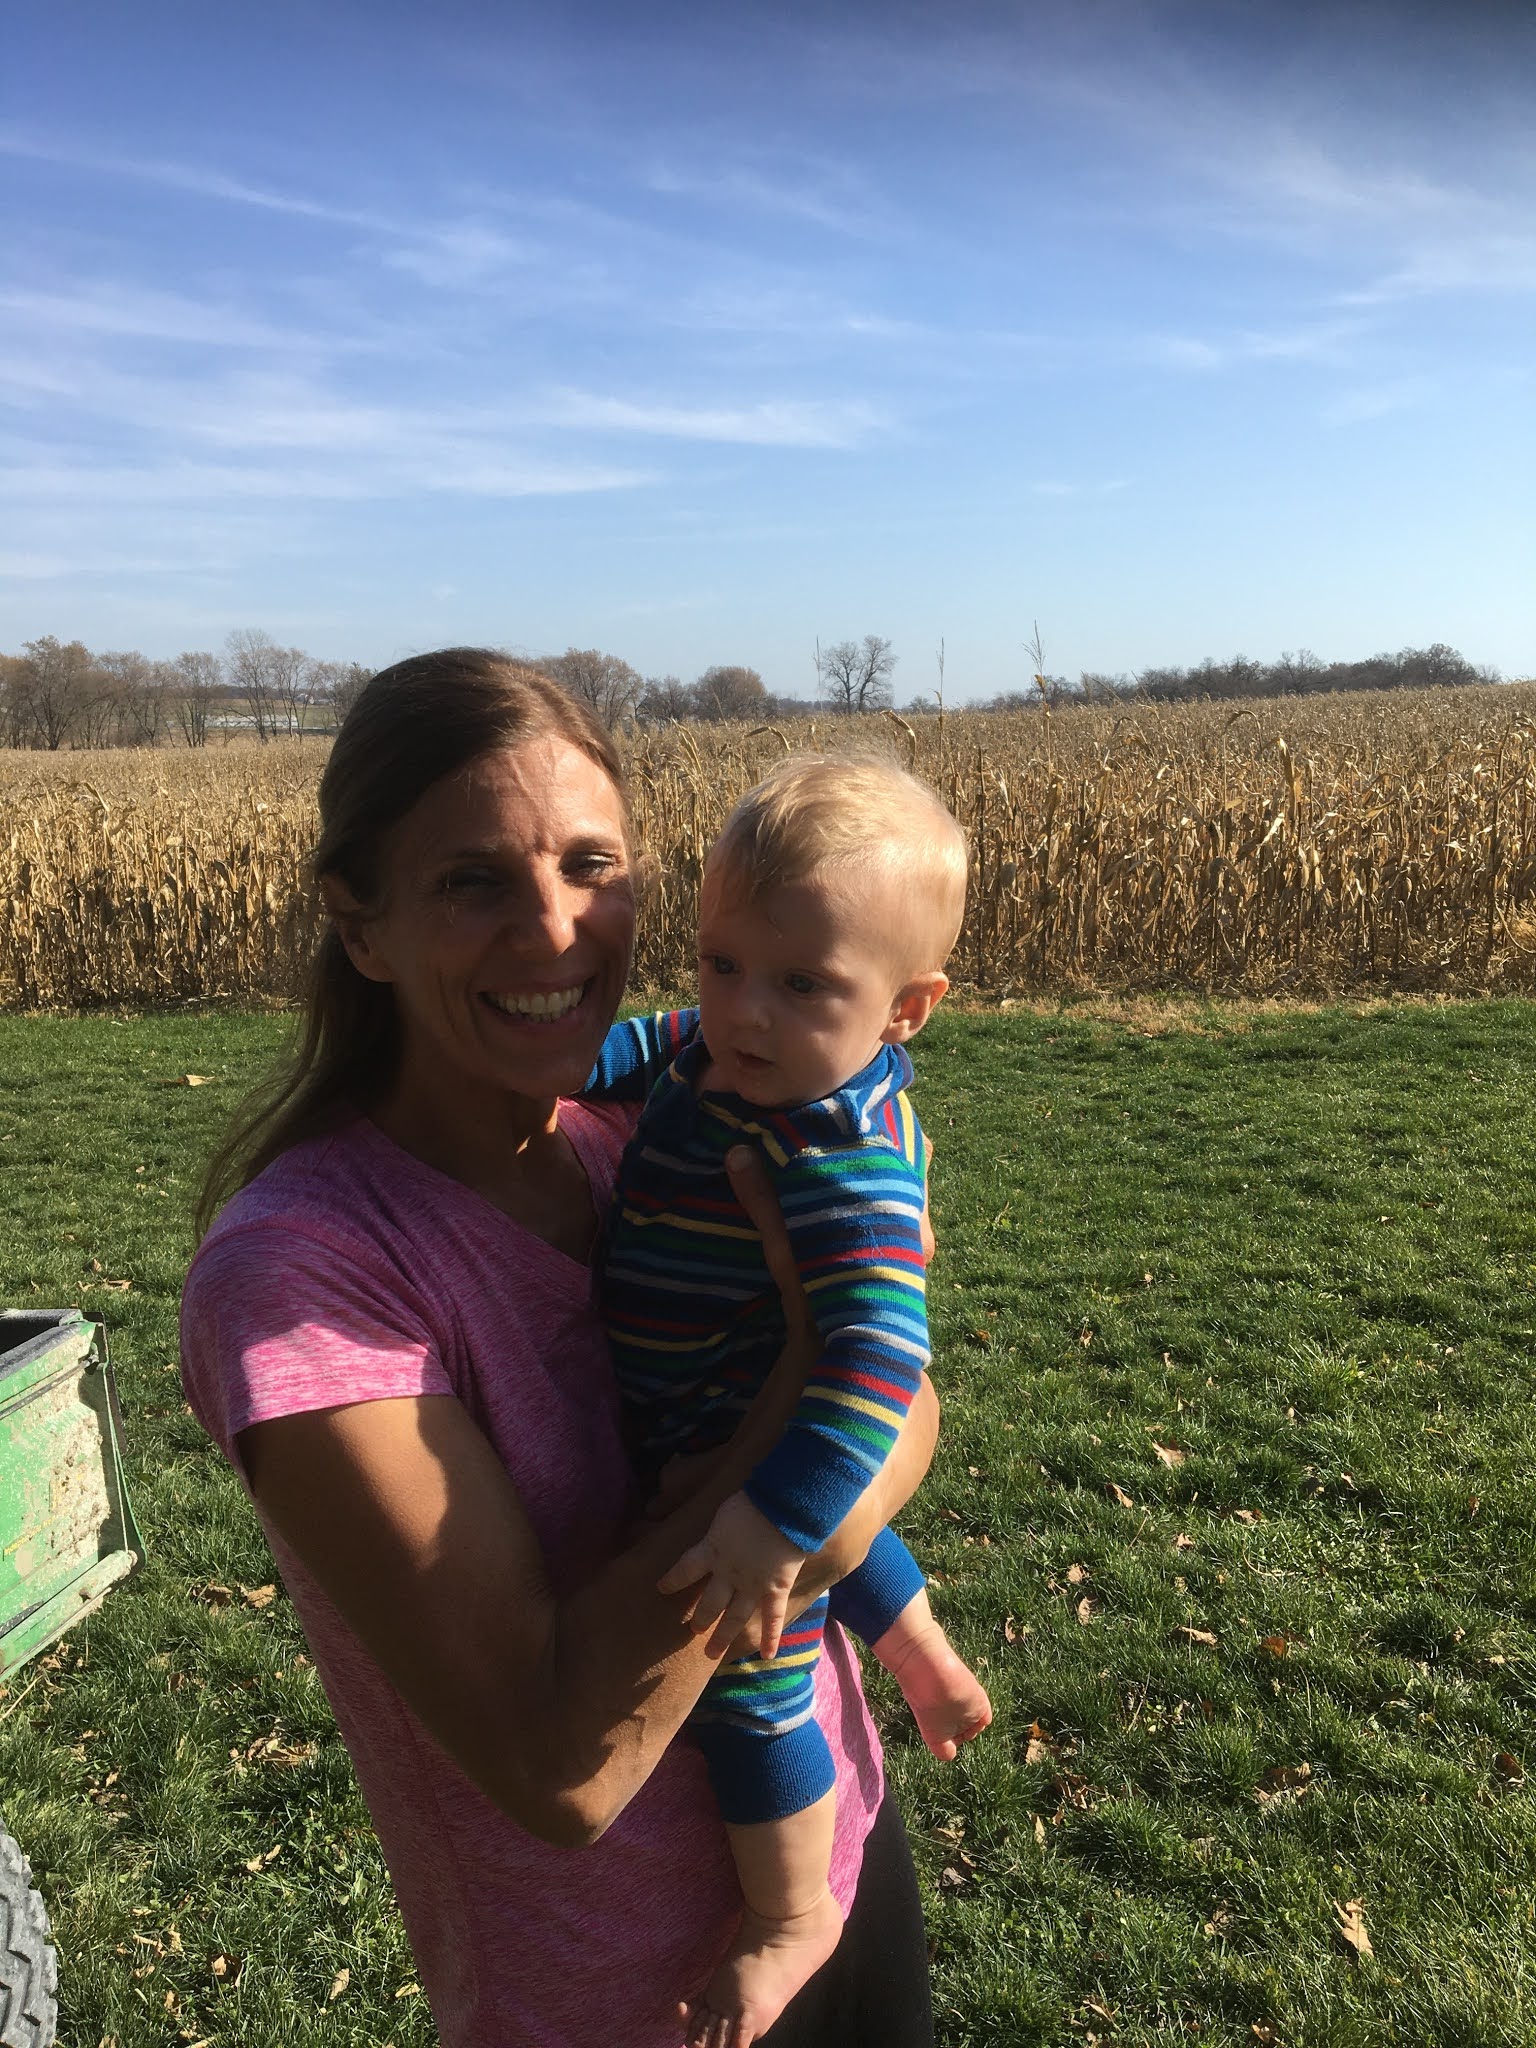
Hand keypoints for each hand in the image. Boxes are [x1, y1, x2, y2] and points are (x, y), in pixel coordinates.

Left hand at [658, 1489, 805, 1658]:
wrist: (783, 1507)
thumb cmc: (753, 1500)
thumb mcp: (723, 1511)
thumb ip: (716, 1526)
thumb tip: (709, 1522)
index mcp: (712, 1551)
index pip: (684, 1569)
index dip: (672, 1580)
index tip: (662, 1588)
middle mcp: (728, 1574)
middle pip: (709, 1603)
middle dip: (701, 1618)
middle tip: (693, 1630)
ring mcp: (752, 1585)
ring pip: (735, 1616)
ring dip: (723, 1635)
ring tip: (711, 1653)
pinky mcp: (776, 1588)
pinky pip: (773, 1617)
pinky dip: (771, 1637)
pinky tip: (766, 1655)